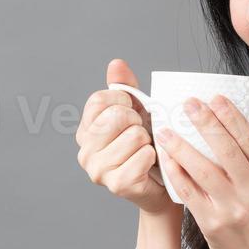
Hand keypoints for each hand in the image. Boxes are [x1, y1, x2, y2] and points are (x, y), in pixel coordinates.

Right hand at [76, 59, 179, 215]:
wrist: (163, 184)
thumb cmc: (146, 145)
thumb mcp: (136, 111)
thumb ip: (125, 88)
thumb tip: (116, 64)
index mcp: (85, 130)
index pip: (99, 100)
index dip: (123, 101)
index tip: (132, 112)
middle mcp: (85, 151)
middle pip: (116, 116)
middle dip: (137, 121)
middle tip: (141, 134)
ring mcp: (98, 170)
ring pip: (134, 135)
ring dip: (149, 140)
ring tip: (146, 149)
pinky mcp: (117, 185)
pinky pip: (143, 155)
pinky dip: (154, 156)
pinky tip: (150, 163)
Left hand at [155, 95, 248, 248]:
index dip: (232, 117)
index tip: (215, 98)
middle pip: (228, 151)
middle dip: (207, 123)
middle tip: (189, 104)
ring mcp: (233, 209)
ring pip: (204, 170)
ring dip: (182, 146)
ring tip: (166, 129)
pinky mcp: (211, 221)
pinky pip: (189, 191)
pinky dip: (176, 172)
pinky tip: (165, 156)